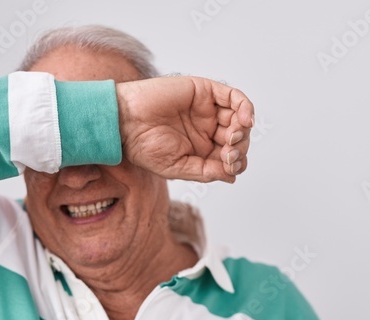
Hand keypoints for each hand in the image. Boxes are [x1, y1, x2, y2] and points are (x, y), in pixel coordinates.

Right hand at [115, 76, 254, 183]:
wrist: (124, 122)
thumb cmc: (143, 147)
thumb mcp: (178, 168)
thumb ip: (205, 171)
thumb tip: (232, 176)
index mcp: (201, 150)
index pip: (231, 157)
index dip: (236, 162)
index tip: (228, 165)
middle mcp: (206, 129)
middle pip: (239, 138)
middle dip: (239, 147)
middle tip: (229, 152)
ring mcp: (207, 110)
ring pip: (239, 117)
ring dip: (244, 129)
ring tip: (233, 137)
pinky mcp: (204, 91)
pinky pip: (233, 97)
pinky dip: (245, 107)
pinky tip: (245, 119)